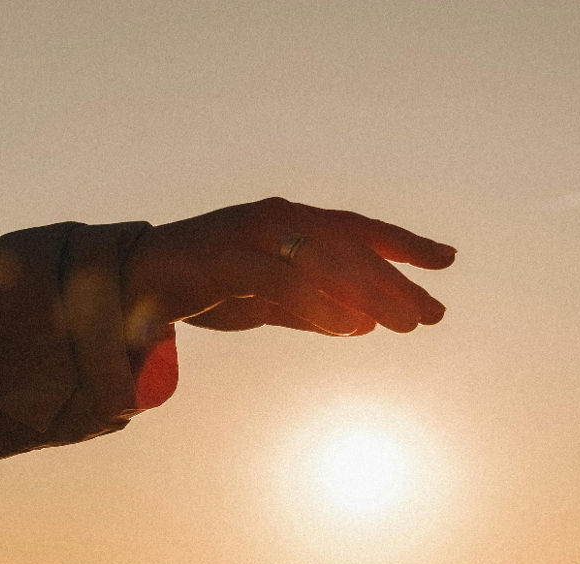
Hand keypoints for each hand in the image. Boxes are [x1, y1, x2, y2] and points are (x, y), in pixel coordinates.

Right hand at [123, 198, 454, 337]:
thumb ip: (312, 309)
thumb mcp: (268, 302)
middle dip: (395, 280)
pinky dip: (317, 302)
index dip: (404, 245)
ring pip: (323, 258)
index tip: (447, 260)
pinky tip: (349, 328)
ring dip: (367, 291)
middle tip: (433, 314)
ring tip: (404, 323)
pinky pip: (281, 281)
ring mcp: (251, 235)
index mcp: (290, 224)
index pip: (358, 230)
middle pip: (351, 246)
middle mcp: (277, 219)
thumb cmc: (203, 286)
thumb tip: (360, 323)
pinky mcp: (225, 259)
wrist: (131, 284)